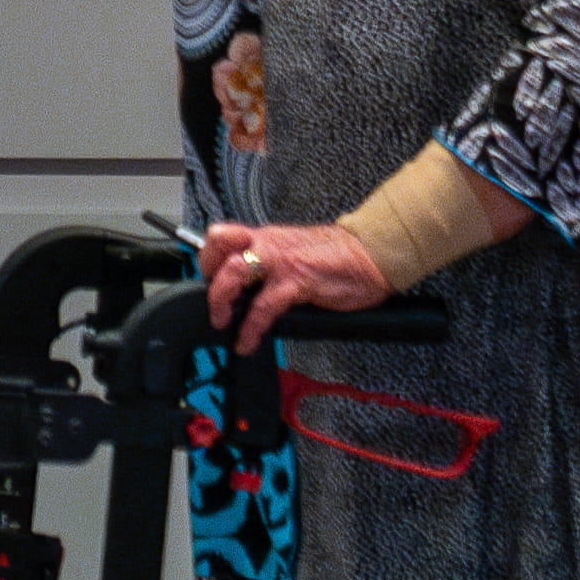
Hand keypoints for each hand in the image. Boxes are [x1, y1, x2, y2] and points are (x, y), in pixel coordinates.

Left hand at [201, 220, 385, 334]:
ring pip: (235, 272)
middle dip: (207, 274)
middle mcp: (268, 245)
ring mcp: (281, 262)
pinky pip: (264, 307)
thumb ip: (270, 266)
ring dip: (220, 300)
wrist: (372, 254)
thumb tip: (249, 289)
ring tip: (221, 322)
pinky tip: (247, 342)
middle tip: (210, 301)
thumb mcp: (294, 253)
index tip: (206, 279)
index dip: (208, 256)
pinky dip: (251, 328)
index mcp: (266, 238)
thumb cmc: (338, 257)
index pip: (222, 236)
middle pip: (218, 246)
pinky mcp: (297, 282)